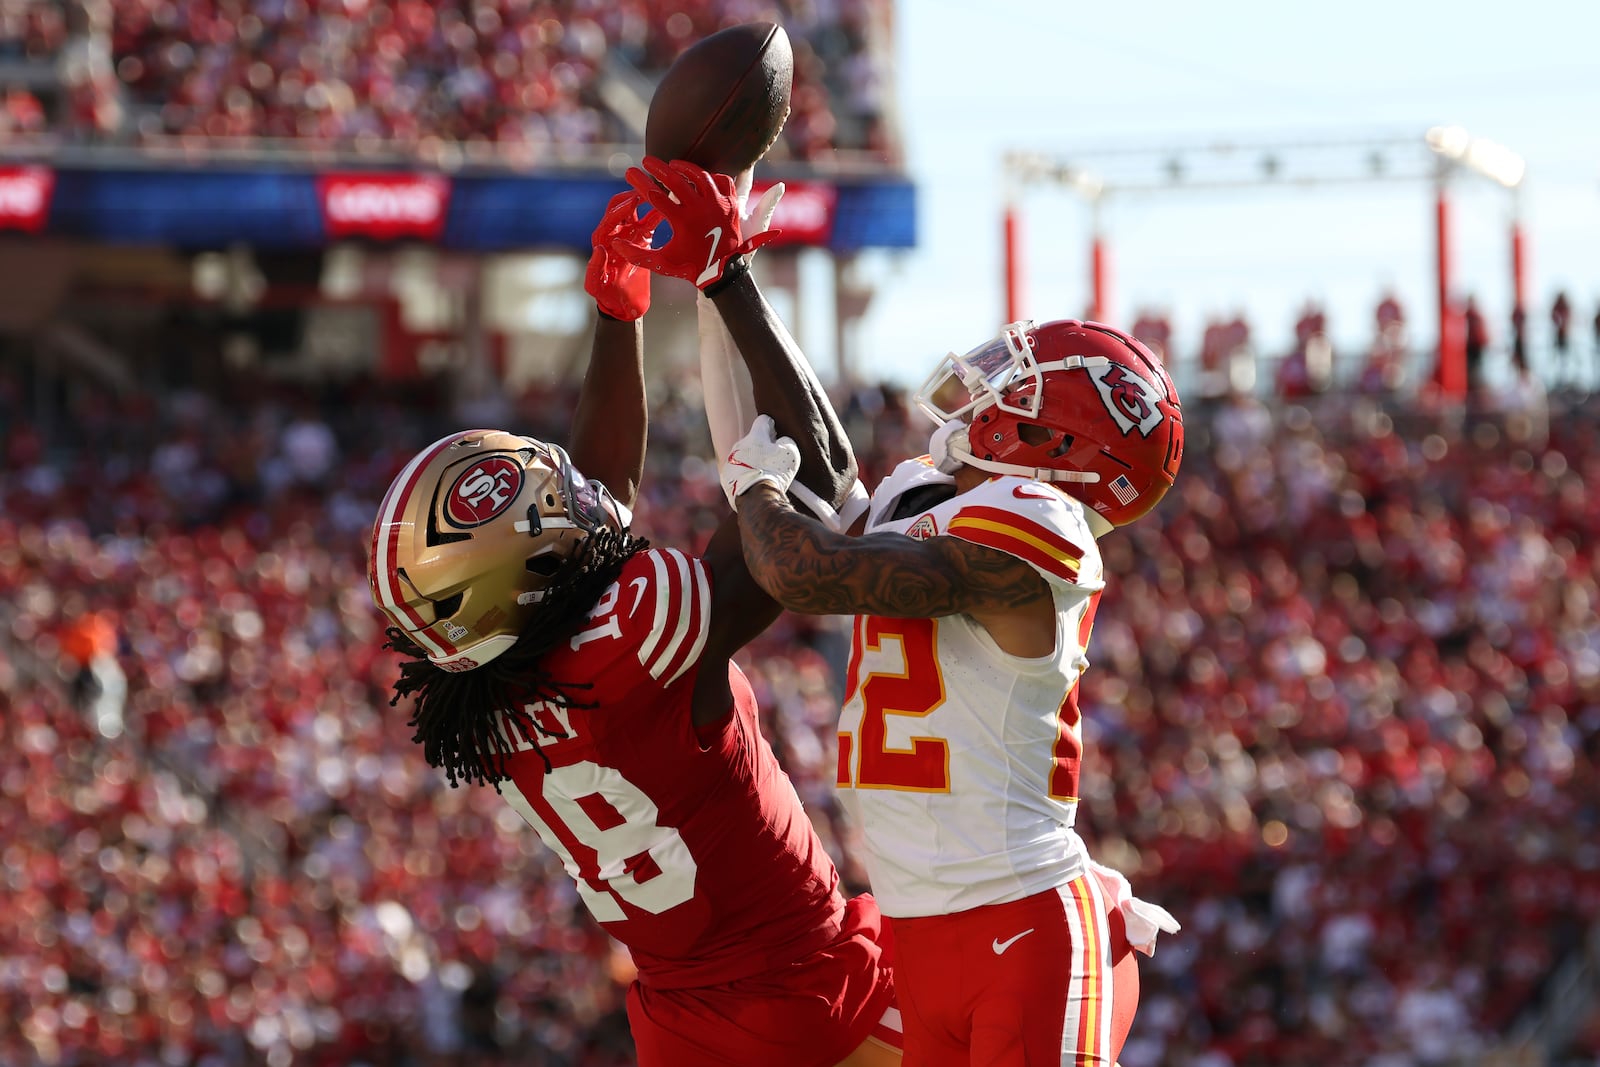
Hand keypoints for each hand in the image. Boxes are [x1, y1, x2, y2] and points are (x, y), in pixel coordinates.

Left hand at [585, 191, 657, 320]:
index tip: (634, 200)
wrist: (624, 305)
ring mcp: (629, 235)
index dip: (621, 209)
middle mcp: (614, 233)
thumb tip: (599, 249)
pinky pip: (650, 222)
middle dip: (633, 196)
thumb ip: (595, 268)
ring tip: (663, 193)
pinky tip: (672, 207)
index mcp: (602, 241)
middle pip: (621, 207)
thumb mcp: (596, 285)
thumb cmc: (607, 296)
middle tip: (648, 189)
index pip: (610, 219)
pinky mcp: (642, 240)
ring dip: (648, 201)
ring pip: (637, 211)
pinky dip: (659, 214)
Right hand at [612, 157, 782, 290]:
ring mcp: (719, 205)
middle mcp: (702, 209)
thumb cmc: (691, 268)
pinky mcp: (732, 204)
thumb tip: (616, 243)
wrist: (724, 274)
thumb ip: (637, 254)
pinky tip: (700, 178)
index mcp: (683, 222)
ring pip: (701, 176)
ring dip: (685, 168)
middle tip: (647, 161)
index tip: (630, 172)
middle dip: (658, 168)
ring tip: (672, 165)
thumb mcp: (662, 263)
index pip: (655, 195)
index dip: (640, 182)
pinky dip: (711, 177)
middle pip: (676, 180)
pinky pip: (723, 181)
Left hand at [720, 414, 800, 505]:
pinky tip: (753, 483)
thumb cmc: (775, 473)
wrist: (756, 498)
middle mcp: (739, 445)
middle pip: (752, 440)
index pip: (763, 421)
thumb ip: (786, 441)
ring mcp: (730, 461)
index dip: (771, 426)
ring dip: (751, 460)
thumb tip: (782, 441)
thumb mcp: (790, 453)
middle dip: (761, 446)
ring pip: (743, 455)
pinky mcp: (725, 477)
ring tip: (762, 473)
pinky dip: (743, 474)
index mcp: (755, 436)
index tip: (775, 433)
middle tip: (772, 458)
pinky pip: (736, 470)